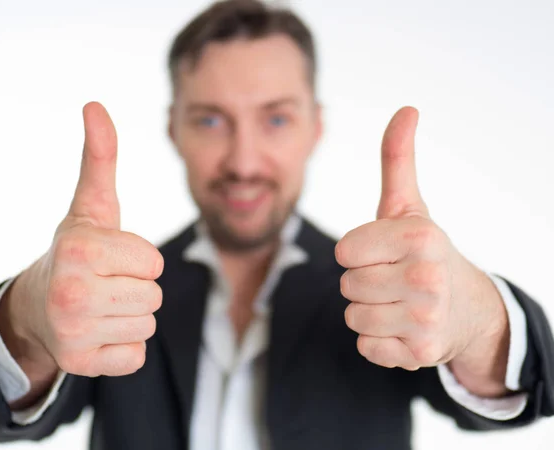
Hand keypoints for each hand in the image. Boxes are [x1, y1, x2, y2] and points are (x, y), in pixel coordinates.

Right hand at [4, 102, 163, 377]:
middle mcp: (71, 292)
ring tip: (99, 305)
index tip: (110, 259)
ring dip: (130, 315)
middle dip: (136, 288)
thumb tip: (95, 105)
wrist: (37, 305)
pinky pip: (135, 356)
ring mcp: (73, 332)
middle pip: (154, 295)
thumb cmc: (77, 253)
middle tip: (104, 284)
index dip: (138, 259)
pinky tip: (97, 332)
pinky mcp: (80, 365)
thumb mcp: (90, 206)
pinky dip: (122, 346)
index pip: (154, 261)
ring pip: (147, 324)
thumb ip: (100, 158)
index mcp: (79, 249)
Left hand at [335, 107, 508, 374]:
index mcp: (418, 236)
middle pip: (346, 286)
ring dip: (369, 312)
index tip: (386, 253)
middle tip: (394, 281)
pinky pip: (366, 347)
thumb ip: (397, 160)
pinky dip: (378, 341)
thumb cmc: (423, 252)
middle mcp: (426, 276)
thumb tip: (407, 109)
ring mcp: (426, 318)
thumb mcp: (409, 206)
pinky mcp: (422, 353)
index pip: (344, 251)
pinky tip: (404, 328)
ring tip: (399, 303)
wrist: (466, 308)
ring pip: (353, 318)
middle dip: (363, 283)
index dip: (358, 253)